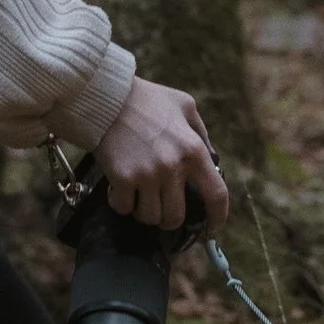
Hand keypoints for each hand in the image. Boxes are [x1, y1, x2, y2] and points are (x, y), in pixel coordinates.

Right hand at [92, 77, 229, 233]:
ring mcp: (147, 174)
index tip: (212, 226)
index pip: (216, 194)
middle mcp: (173, 166)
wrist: (106, 97)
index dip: (217, 217)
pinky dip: (121, 203)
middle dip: (169, 220)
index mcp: (193, 150)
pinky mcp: (122, 178)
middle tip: (162, 210)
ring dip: (144, 212)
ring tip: (139, 196)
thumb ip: (200, 133)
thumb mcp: (184, 106)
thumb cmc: (146, 99)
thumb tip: (212, 159)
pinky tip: (119, 189)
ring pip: (150, 217)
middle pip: (176, 216)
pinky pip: (124, 208)